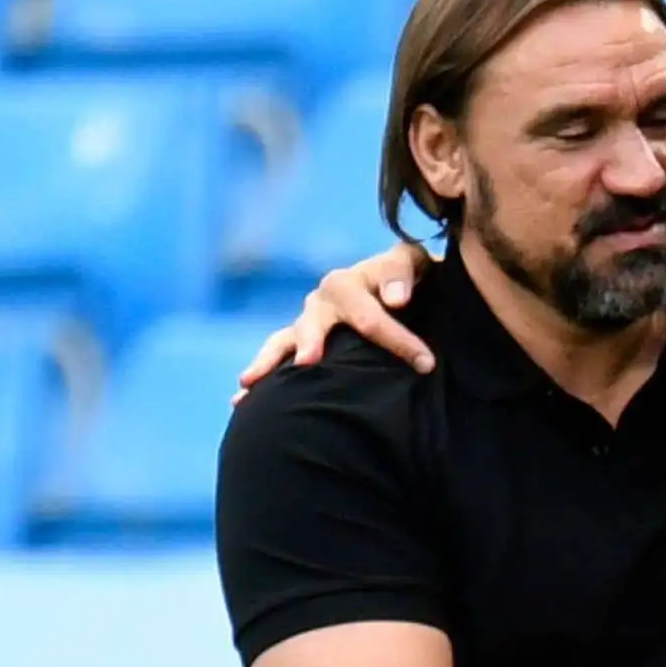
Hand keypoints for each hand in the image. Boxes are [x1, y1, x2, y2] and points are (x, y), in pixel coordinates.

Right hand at [232, 240, 436, 403]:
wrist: (399, 287)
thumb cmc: (408, 279)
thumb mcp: (411, 266)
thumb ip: (402, 275)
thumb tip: (395, 300)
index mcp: (353, 281)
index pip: (372, 314)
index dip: (399, 340)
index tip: (425, 364)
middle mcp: (324, 299)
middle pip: (315, 321)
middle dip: (312, 340)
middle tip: (310, 361)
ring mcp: (309, 320)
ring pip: (285, 340)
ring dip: (270, 360)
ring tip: (251, 380)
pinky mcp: (299, 340)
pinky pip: (275, 356)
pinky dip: (259, 375)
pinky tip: (240, 400)